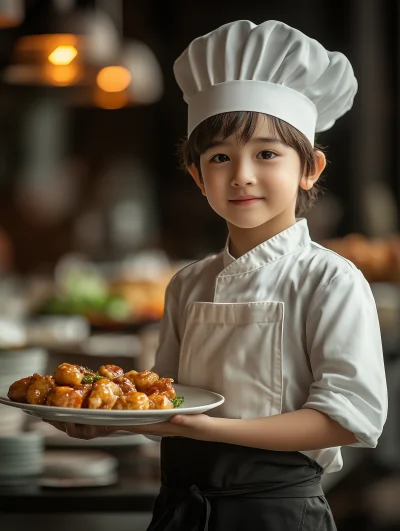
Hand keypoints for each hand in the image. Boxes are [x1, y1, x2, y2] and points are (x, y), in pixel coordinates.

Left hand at [43, 414, 216, 440]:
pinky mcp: (144, 412)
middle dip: (79, 418)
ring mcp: (140, 418)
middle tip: (52, 412)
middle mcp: (139, 422)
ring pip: (109, 416)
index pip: (116, 425)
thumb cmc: (200, 427)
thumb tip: (174, 417)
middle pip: (104, 422)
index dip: (94, 422)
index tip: (72, 418)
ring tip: (65, 404)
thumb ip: (184, 421)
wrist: (206, 429)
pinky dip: (105, 405)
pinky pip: (119, 409)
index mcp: (147, 425)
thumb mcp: (193, 423)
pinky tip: (98, 396)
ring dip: (87, 412)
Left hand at [114, 413, 216, 439]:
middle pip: (137, 426)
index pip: (141, 426)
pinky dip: (138, 417)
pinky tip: (135, 412)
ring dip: (129, 420)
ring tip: (115, 416)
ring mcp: (162, 426)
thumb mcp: (195, 422)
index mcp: (165, 427)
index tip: (111, 423)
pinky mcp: (165, 422)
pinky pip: (148, 420)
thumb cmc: (202, 426)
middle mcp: (160, 428)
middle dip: (122, 423)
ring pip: (141, 423)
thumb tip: (173, 416)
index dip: (126, 425)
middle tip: (105, 419)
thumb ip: (184, 419)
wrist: (209, 431)